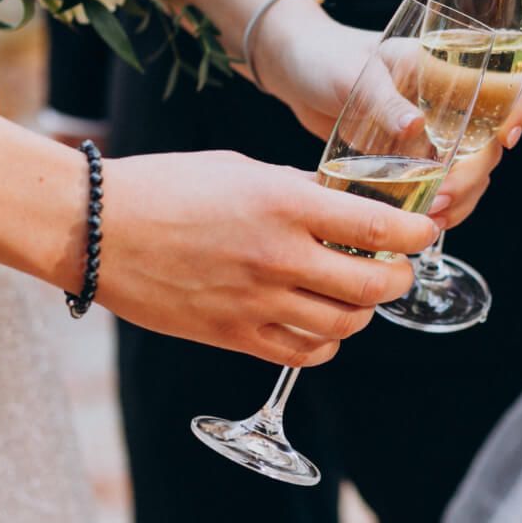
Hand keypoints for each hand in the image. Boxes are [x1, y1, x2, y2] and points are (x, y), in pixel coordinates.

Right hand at [98, 150, 439, 364]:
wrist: (97, 228)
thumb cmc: (165, 186)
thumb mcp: (241, 170)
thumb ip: (297, 190)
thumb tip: (343, 204)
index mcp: (285, 203)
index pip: (378, 226)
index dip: (416, 233)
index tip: (424, 231)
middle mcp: (278, 255)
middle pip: (374, 285)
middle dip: (398, 277)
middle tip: (396, 268)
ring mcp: (256, 301)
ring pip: (346, 324)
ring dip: (363, 312)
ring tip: (355, 295)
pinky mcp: (233, 334)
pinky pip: (304, 352)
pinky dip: (326, 341)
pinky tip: (320, 322)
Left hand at [253, 9, 521, 231]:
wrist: (295, 72)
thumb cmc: (325, 57)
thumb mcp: (353, 73)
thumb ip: (383, 99)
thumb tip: (415, 128)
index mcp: (444, 66)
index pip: (503, 81)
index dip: (516, 109)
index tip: (506, 139)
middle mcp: (449, 100)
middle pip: (490, 142)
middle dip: (474, 176)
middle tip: (442, 198)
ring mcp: (434, 131)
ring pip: (472, 171)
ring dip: (461, 199)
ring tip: (431, 220)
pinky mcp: (415, 157)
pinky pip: (444, 185)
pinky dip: (442, 206)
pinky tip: (425, 222)